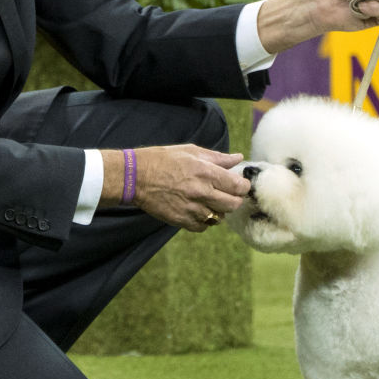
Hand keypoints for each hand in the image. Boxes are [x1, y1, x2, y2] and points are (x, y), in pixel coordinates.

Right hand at [129, 144, 250, 231]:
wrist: (136, 177)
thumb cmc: (163, 160)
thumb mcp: (191, 151)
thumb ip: (218, 158)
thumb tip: (238, 158)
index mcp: (206, 172)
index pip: (239, 187)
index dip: (243, 186)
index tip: (239, 184)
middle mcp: (202, 192)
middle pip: (233, 205)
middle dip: (234, 199)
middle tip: (227, 194)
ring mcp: (192, 209)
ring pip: (219, 217)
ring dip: (219, 210)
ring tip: (209, 200)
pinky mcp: (181, 220)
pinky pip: (203, 227)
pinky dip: (204, 221)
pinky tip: (198, 209)